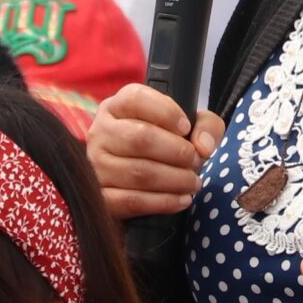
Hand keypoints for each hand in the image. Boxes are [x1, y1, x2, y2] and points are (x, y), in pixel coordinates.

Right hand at [87, 84, 224, 220]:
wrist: (141, 175)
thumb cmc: (166, 142)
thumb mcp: (190, 124)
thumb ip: (206, 125)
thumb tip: (204, 146)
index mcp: (118, 106)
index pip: (136, 99)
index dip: (166, 112)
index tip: (186, 127)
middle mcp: (101, 131)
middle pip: (140, 138)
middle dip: (177, 152)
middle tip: (196, 161)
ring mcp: (96, 164)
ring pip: (138, 172)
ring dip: (174, 180)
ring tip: (193, 182)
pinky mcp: (100, 195)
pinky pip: (132, 200)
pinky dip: (162, 202)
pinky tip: (181, 200)